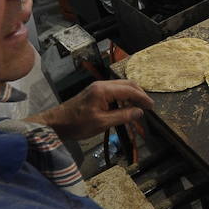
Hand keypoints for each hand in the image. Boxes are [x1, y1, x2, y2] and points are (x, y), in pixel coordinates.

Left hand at [28, 79, 153, 141]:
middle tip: (148, 106)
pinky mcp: (94, 93)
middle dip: (139, 93)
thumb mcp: (102, 123)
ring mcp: (97, 88)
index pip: (129, 89)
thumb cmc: (77, 124)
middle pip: (126, 84)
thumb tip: (139, 112)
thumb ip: (122, 116)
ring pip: (120, 86)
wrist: (55, 123)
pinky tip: (126, 107)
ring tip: (139, 107)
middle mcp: (101, 85)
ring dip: (131, 95)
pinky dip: (123, 97)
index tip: (152, 106)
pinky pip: (114, 91)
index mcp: (103, 90)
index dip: (142, 97)